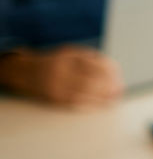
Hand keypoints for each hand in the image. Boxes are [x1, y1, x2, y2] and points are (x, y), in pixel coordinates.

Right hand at [0, 45, 123, 106]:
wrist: (26, 72)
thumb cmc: (55, 61)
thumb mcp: (71, 52)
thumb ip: (90, 57)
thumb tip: (113, 69)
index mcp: (69, 57)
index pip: (95, 64)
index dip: (110, 72)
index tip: (119, 76)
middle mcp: (62, 71)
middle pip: (91, 81)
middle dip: (108, 87)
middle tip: (120, 90)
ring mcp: (57, 86)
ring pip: (84, 94)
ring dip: (102, 99)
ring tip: (114, 100)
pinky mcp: (54, 99)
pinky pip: (74, 103)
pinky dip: (90, 105)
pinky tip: (100, 105)